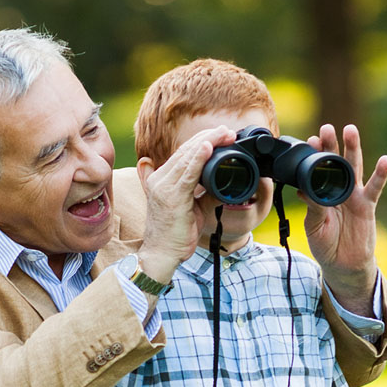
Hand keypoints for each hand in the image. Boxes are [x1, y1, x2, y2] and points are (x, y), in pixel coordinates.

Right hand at [136, 126, 235, 282]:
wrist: (162, 255)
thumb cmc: (175, 235)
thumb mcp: (193, 209)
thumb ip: (205, 193)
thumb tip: (226, 184)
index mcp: (162, 180)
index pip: (183, 154)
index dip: (202, 142)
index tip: (221, 135)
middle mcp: (159, 180)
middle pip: (185, 151)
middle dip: (208, 137)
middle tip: (228, 130)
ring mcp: (163, 187)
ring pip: (187, 157)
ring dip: (208, 142)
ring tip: (225, 134)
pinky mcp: (172, 197)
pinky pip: (187, 173)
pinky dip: (199, 158)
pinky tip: (208, 147)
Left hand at [300, 124, 386, 315]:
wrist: (342, 264)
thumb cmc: (325, 244)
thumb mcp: (313, 225)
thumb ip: (312, 207)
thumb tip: (302, 189)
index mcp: (321, 193)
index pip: (317, 169)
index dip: (314, 155)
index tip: (309, 139)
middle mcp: (338, 190)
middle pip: (335, 163)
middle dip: (331, 144)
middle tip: (326, 127)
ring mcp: (354, 196)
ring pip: (354, 168)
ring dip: (353, 149)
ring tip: (350, 130)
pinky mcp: (368, 205)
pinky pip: (375, 188)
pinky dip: (381, 174)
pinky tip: (386, 159)